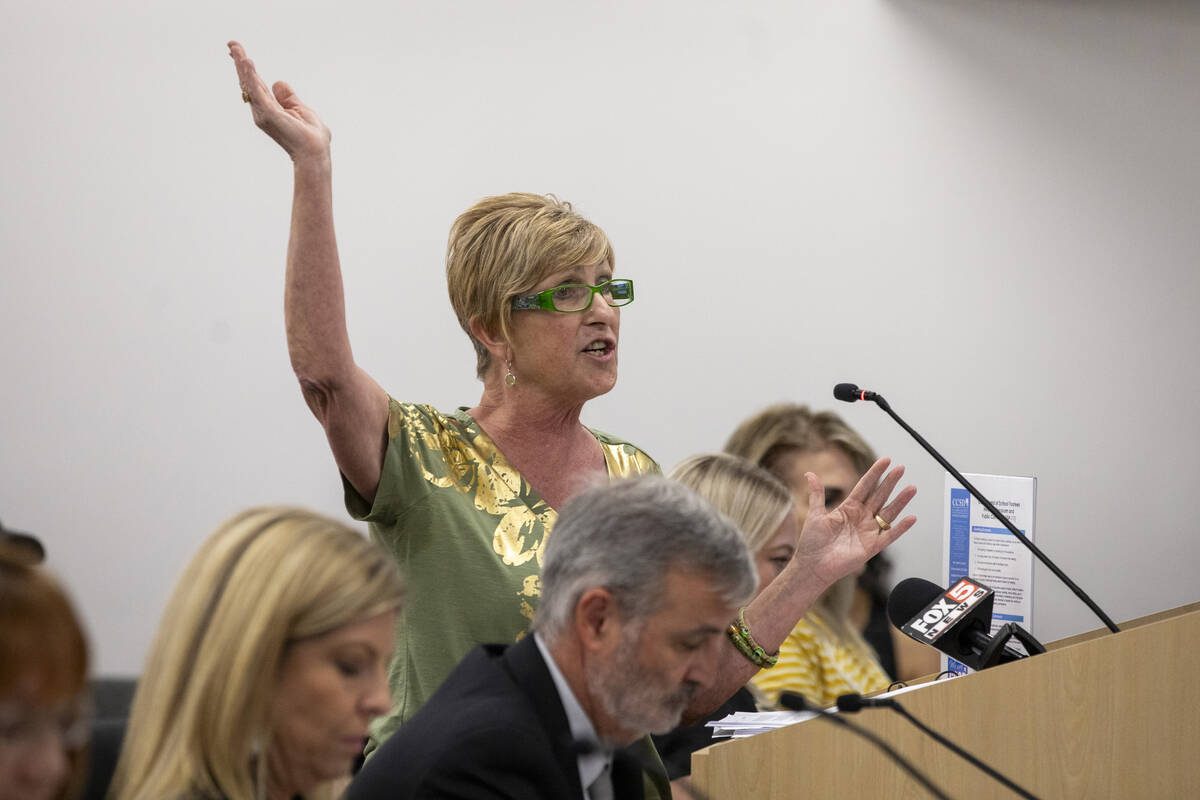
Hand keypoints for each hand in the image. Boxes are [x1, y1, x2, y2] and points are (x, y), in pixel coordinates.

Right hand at [228, 41, 330, 161]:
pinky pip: (257, 91)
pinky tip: (247, 63)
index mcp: (270, 108)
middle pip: (248, 82)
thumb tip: (278, 83)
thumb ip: (288, 97)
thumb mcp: (300, 109)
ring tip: (236, 50)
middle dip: (239, 62)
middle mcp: (262, 111)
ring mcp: (264, 113)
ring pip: (250, 85)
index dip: (247, 69)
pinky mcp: (268, 114)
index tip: (240, 53)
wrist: (315, 152)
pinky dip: (250, 77)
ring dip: (242, 67)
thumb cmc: (311, 136)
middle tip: (231, 44)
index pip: (256, 85)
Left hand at [793, 457, 916, 587]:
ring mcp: (868, 532)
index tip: (885, 460)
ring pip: (888, 513)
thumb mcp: (815, 514)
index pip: (865, 487)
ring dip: (900, 501)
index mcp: (848, 508)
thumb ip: (817, 494)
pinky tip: (912, 518)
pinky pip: (889, 536)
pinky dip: (901, 528)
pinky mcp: (871, 547)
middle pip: (879, 496)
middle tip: (901, 468)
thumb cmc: (812, 543)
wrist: (812, 566)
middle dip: (890, 482)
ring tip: (911, 488)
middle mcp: (861, 518)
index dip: (875, 474)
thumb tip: (810, 474)